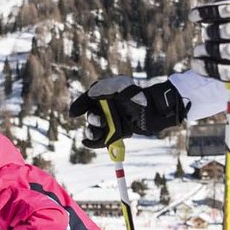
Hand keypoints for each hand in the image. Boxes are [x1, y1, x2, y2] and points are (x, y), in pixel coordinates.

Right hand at [66, 75, 188, 147]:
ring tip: (96, 132)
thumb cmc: (137, 95)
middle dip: (91, 119)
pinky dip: (94, 142)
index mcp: (106, 94)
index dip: (80, 105)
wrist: (155, 109)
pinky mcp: (119, 132)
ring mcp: (113, 120)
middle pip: (91, 116)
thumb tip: (88, 96)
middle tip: (100, 120)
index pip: (88, 100)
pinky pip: (103, 139)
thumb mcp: (118, 86)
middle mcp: (108, 107)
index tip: (74, 113)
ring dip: (92, 131)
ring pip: (95, 129)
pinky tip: (87, 142)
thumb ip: (101, 89)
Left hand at [189, 0, 229, 85]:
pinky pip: (222, 71)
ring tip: (199, 50)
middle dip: (209, 32)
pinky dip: (207, 68)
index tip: (193, 16)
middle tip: (205, 35)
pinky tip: (197, 63)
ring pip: (222, 51)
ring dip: (205, 50)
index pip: (225, 9)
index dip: (205, 12)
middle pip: (223, 30)